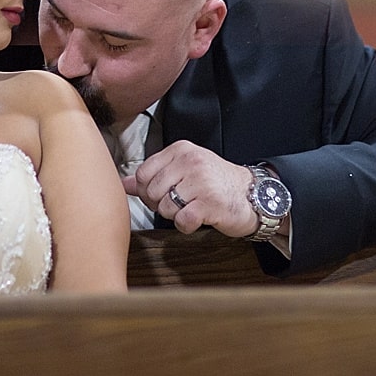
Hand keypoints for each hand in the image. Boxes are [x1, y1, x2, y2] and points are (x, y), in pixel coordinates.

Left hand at [121, 140, 257, 237]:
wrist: (252, 195)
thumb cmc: (216, 183)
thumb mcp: (184, 171)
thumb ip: (153, 176)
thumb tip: (124, 184)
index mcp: (181, 150)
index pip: (143, 173)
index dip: (149, 190)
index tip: (165, 193)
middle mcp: (190, 161)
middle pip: (152, 192)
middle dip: (161, 205)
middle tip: (181, 204)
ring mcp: (200, 181)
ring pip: (165, 207)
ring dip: (175, 216)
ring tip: (192, 208)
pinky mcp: (210, 203)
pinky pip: (182, 221)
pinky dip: (187, 225)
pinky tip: (198, 218)